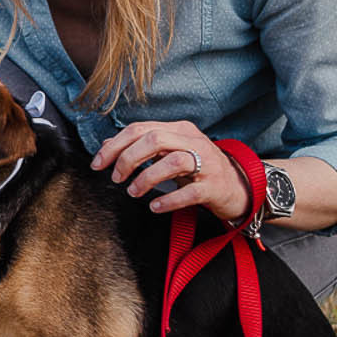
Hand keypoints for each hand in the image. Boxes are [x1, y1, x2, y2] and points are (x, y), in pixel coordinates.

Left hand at [91, 119, 251, 222]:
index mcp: (179, 130)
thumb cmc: (199, 170)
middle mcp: (193, 141)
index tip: (98, 164)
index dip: (115, 145)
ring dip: (146, 177)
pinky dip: (169, 200)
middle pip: (154, 139)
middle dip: (128, 158)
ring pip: (172, 161)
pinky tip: (155, 207)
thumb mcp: (170, 152)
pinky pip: (190, 192)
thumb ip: (141, 147)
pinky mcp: (214, 186)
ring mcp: (207, 163)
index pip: (140, 129)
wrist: (238, 188)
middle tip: (116, 178)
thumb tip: (107, 144)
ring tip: (133, 192)